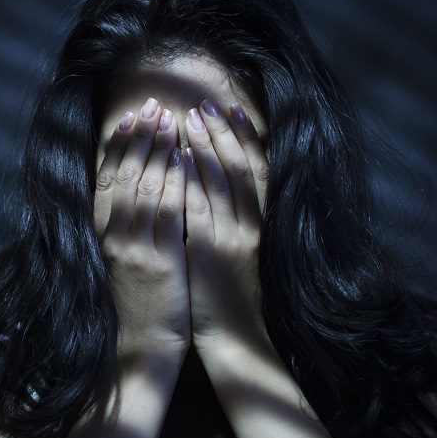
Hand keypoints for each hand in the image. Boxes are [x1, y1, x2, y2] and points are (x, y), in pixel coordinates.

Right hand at [94, 98, 189, 358]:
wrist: (140, 346)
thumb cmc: (135, 301)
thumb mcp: (121, 260)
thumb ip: (122, 225)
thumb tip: (130, 189)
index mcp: (103, 234)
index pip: (107, 179)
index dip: (118, 146)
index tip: (129, 117)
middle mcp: (113, 235)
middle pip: (125, 175)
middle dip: (140, 137)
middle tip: (153, 105)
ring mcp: (134, 247)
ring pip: (144, 188)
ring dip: (157, 150)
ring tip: (170, 119)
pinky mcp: (158, 261)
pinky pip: (165, 215)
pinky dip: (172, 184)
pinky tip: (183, 159)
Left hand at [182, 99, 268, 352]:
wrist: (233, 333)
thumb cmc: (229, 291)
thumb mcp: (238, 249)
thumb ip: (233, 218)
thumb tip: (215, 185)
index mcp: (257, 223)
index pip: (255, 170)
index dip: (244, 138)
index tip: (231, 110)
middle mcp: (248, 223)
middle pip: (238, 167)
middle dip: (221, 133)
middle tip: (206, 104)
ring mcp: (230, 235)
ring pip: (220, 180)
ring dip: (205, 145)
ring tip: (191, 117)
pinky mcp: (209, 250)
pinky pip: (199, 207)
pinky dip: (191, 179)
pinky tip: (180, 157)